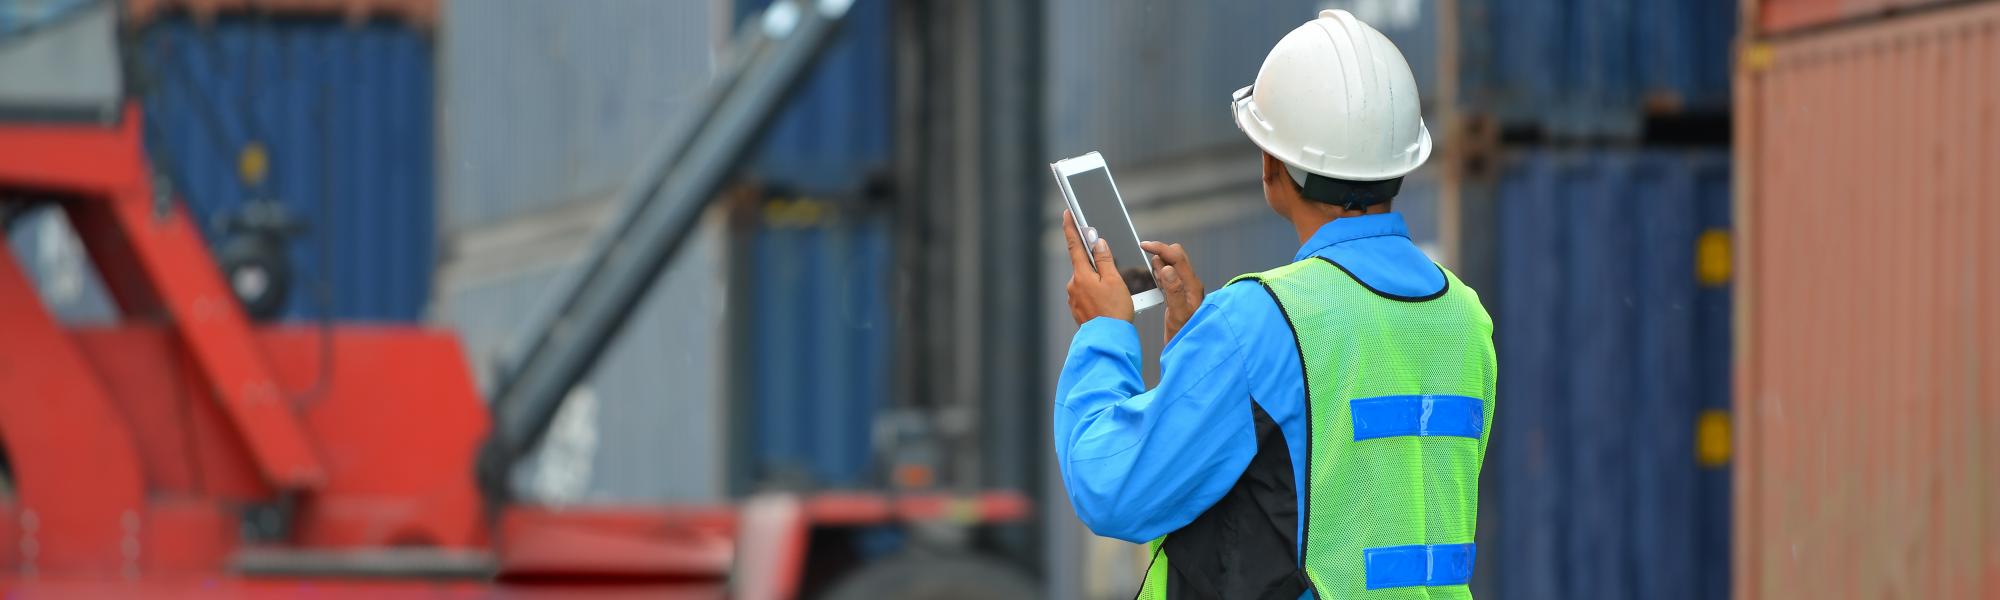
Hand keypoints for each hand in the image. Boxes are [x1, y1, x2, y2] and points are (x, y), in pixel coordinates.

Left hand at [1063, 210, 1134, 324]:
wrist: (1108, 341)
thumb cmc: (1114, 311)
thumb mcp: (1114, 281)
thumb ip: (1105, 259)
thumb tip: (1097, 242)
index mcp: (1081, 275)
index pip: (1074, 245)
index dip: (1071, 228)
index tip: (1067, 213)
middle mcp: (1073, 285)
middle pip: (1084, 266)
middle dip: (1097, 266)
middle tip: (1113, 277)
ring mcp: (1073, 298)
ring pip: (1086, 282)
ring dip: (1099, 284)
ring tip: (1114, 298)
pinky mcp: (1077, 309)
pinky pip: (1087, 295)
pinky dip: (1097, 295)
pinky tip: (1107, 306)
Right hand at [1140, 240, 1202, 343]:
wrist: (1191, 352)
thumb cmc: (1188, 336)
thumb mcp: (1179, 314)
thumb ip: (1174, 290)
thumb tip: (1166, 268)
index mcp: (1192, 285)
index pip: (1177, 256)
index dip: (1160, 248)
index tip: (1144, 245)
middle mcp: (1190, 284)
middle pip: (1176, 256)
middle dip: (1159, 253)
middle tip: (1146, 260)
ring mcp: (1185, 289)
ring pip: (1171, 265)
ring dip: (1159, 263)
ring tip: (1151, 271)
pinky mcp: (1178, 295)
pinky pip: (1168, 277)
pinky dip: (1159, 272)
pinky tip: (1155, 278)